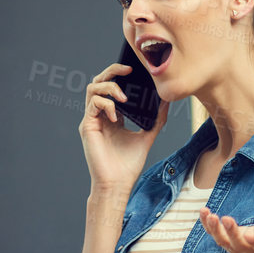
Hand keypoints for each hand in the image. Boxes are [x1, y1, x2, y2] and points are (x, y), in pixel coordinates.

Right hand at [78, 62, 168, 193]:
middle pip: (99, 81)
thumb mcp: (147, 136)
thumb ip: (156, 119)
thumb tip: (166, 101)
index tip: (135, 69)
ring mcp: (92, 120)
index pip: (112, 86)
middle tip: (128, 69)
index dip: (120, 74)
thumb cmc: (129, 164)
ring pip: (92, 88)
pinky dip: (106, 104)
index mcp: (113, 115)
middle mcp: (100, 115)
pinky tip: (117, 116)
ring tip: (123, 97)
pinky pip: (93, 105)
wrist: (118, 184)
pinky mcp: (87, 127)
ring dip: (109, 86)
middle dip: (112, 71)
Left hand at [197, 209, 253, 252]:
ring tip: (210, 215)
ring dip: (214, 228)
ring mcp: (231, 243)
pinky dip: (206, 223)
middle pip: (236, 241)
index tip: (251, 235)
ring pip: (220, 239)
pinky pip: (212, 232)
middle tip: (226, 219)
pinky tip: (203, 211)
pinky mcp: (222, 237)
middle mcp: (245, 246)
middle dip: (231, 231)